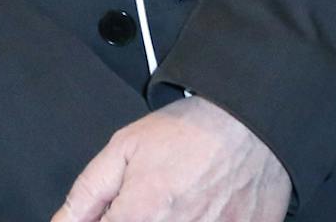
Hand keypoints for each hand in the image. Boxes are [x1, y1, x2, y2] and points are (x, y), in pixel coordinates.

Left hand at [51, 97, 290, 221]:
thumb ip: (88, 192)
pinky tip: (203, 209)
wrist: (247, 123)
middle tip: (153, 201)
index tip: (119, 212)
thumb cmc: (187, 133)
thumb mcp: (123, 149)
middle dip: (139, 219)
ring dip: (171, 220)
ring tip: (178, 201)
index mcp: (141, 214)